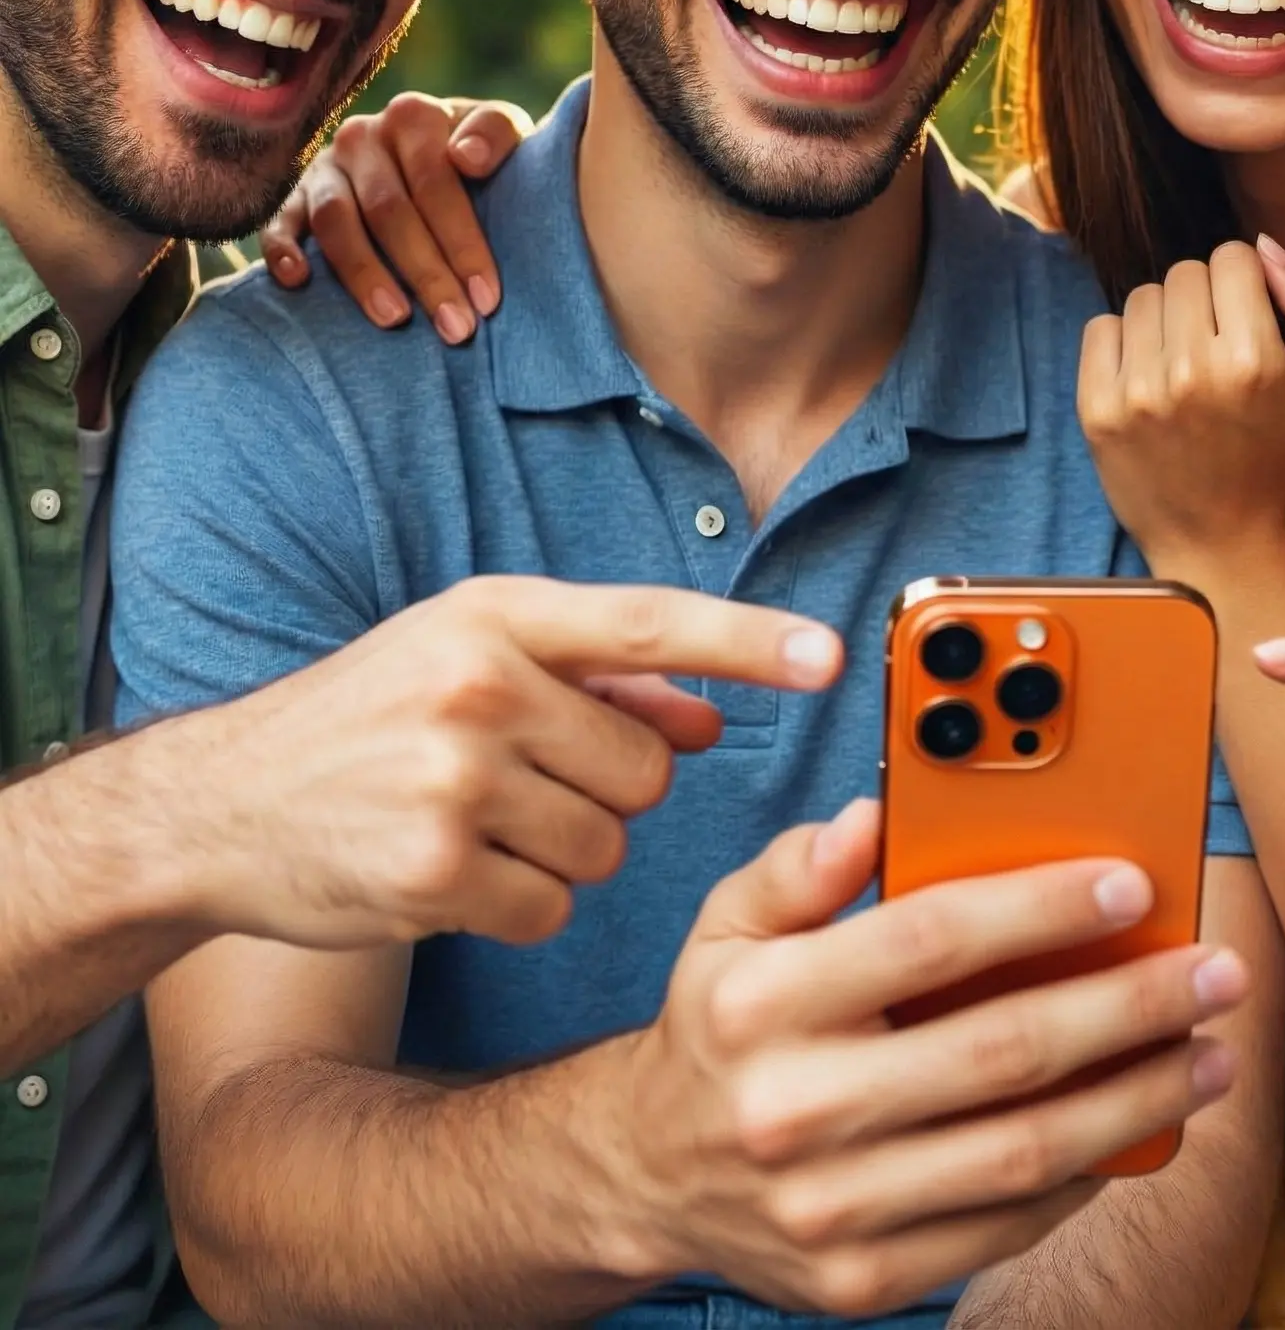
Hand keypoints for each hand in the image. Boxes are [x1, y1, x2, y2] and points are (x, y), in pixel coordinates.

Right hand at [147, 576, 841, 947]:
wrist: (220, 803)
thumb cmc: (368, 719)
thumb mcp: (471, 660)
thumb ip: (598, 680)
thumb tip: (711, 713)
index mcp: (495, 614)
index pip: (649, 620)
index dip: (749, 638)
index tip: (830, 656)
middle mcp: (478, 684)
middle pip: (649, 764)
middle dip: (610, 785)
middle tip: (525, 778)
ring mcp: (452, 779)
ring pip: (609, 840)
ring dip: (565, 848)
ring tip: (478, 819)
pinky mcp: (431, 871)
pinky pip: (552, 904)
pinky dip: (520, 903)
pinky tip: (454, 872)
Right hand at [260, 94, 529, 342]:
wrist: (437, 150)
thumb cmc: (481, 157)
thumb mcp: (504, 133)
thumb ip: (495, 134)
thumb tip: (467, 157)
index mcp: (414, 117)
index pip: (437, 184)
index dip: (463, 243)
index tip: (488, 298)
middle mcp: (363, 136)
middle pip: (390, 210)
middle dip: (426, 274)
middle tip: (456, 327)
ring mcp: (325, 166)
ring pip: (336, 221)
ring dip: (364, 274)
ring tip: (395, 320)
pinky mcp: (294, 196)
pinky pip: (280, 223)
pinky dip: (284, 251)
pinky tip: (300, 282)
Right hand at [602, 801, 1245, 1316]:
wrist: (650, 1175)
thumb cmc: (720, 1027)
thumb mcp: (728, 925)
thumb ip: (797, 867)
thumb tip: (873, 818)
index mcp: (764, 1004)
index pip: (927, 941)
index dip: (1039, 908)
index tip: (1131, 885)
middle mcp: (797, 1109)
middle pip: (1001, 1053)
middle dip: (1130, 1009)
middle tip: (1213, 975)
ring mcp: (832, 1209)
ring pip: (1023, 1152)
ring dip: (1139, 1101)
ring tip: (1211, 1054)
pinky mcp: (862, 1280)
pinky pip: (1004, 1226)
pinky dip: (1084, 1175)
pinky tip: (1136, 1126)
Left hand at [1079, 236, 1284, 565]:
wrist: (1217, 540)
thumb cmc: (1275, 457)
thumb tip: (1265, 246)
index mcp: (1253, 360)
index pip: (1232, 258)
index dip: (1244, 285)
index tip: (1248, 323)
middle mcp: (1191, 371)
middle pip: (1185, 272)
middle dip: (1205, 300)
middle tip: (1216, 350)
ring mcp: (1137, 391)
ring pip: (1143, 296)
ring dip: (1164, 320)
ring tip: (1183, 368)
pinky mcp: (1097, 408)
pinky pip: (1101, 327)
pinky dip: (1123, 343)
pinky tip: (1148, 380)